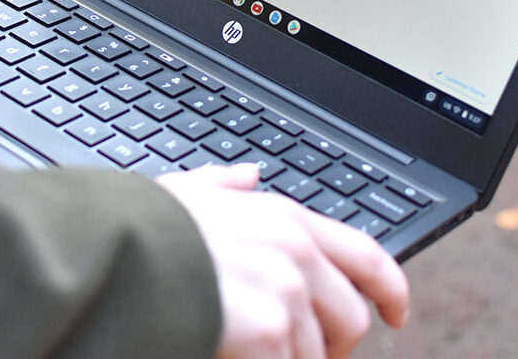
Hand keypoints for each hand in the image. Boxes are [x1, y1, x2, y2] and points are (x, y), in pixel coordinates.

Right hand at [158, 164, 408, 358]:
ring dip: (289, 358)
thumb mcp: (189, 193)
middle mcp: (296, 251)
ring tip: (248, 345)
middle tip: (299, 349)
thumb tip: (248, 176)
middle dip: (332, 343)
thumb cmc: (148, 228)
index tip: (397, 313)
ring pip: (317, 352)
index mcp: (284, 218)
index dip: (391, 289)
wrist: (120, 254)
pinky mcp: (273, 333)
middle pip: (351, 317)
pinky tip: (235, 350)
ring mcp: (287, 292)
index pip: (365, 255)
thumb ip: (226, 185)